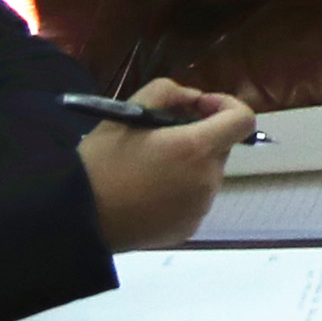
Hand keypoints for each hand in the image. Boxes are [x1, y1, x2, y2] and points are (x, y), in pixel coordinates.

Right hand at [75, 80, 258, 252]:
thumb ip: (168, 92)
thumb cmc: (101, 163)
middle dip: (200, 135)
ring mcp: (200, 208)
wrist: (78, 218)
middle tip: (162, 136)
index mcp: (196, 150)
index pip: (243, 120)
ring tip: (149, 166)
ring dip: (190, 163)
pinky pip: (196, 199)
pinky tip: (148, 191)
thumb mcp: (127, 112)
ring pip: (208, 173)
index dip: (226, 105)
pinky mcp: (189, 228)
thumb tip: (194, 99)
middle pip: (221, 147)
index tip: (198, 107)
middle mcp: (207, 180)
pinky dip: (182, 189)